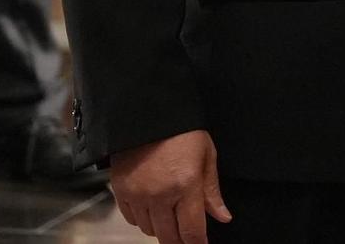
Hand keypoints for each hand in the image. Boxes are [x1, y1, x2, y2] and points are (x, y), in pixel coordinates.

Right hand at [110, 130, 229, 243]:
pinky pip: (131, 219)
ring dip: (161, 228)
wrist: (147, 112)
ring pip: (150, 231)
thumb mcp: (206, 155)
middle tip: (186, 234)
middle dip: (180, 240)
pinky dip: (142, 219)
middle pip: (169, 237)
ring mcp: (138, 194)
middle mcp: (161, 194)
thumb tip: (222, 216)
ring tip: (169, 214)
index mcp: (186, 185)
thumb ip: (212, 190)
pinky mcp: (121, 191)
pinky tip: (151, 207)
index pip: (192, 231)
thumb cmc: (181, 130)